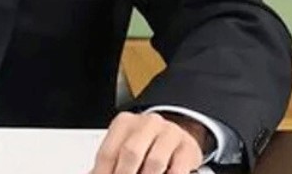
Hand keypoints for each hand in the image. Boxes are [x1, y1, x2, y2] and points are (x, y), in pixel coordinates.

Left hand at [90, 111, 209, 173]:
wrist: (178, 136)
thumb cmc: (147, 144)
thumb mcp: (126, 147)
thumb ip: (111, 162)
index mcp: (124, 123)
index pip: (108, 152)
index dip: (103, 172)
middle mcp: (147, 124)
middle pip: (130, 153)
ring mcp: (169, 133)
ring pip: (154, 162)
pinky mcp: (187, 147)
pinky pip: (177, 169)